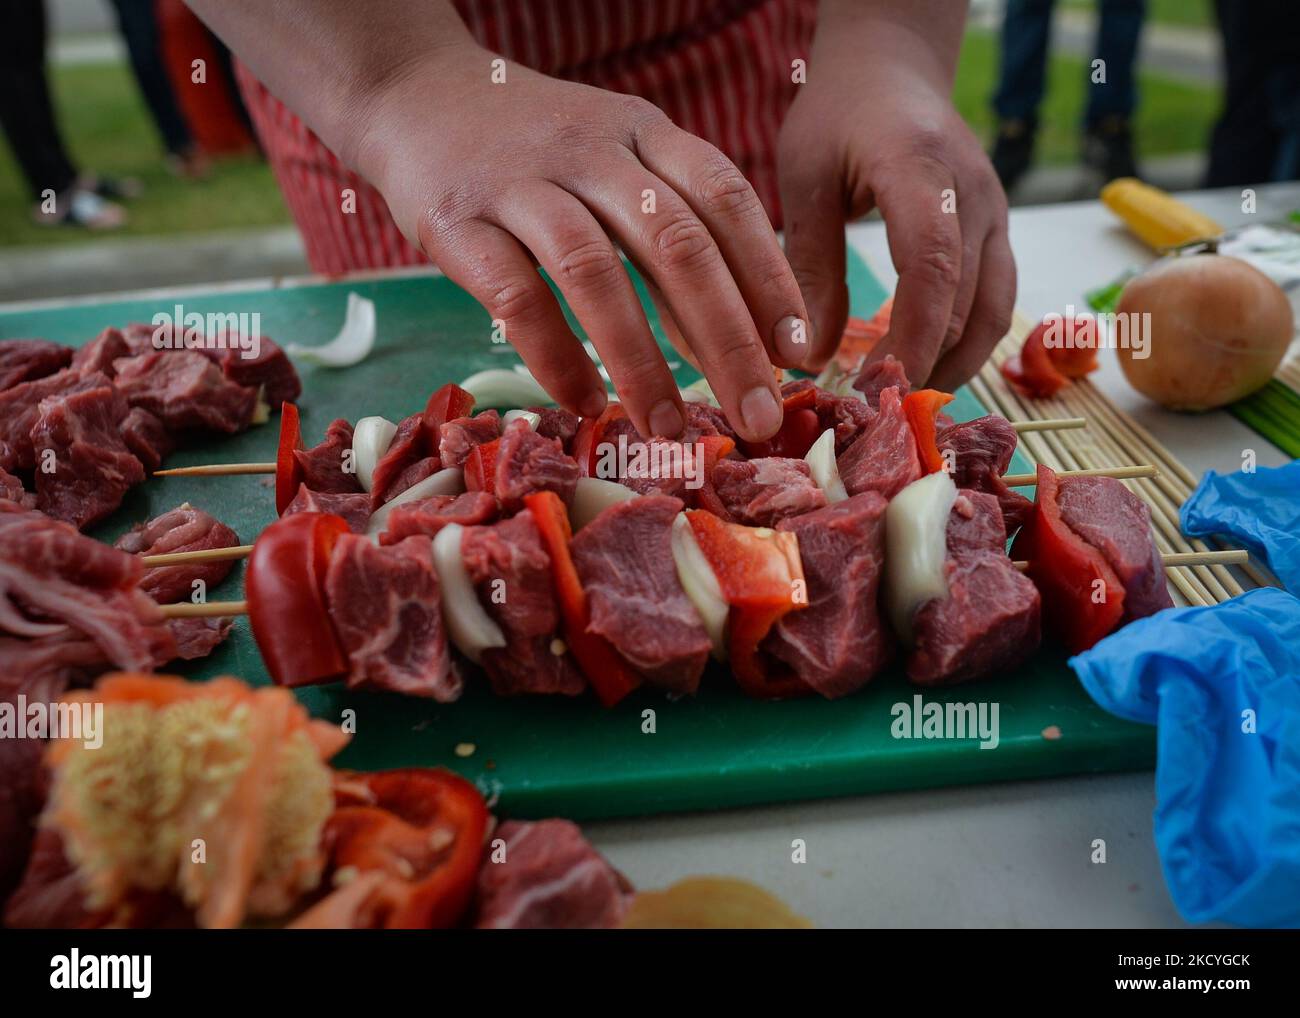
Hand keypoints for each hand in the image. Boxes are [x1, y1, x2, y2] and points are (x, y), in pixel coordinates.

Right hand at [357, 46, 808, 441]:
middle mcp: (592, 150)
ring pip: (595, 272)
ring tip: (670, 428)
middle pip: (677, 245)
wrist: (415, 92)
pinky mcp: (457, 219)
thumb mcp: (616, 164)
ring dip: (642, 362)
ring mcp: (521, 181)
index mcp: (644, 134)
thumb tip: (733, 343)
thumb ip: (671, 238)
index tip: (799, 350)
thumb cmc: (534, 149)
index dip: (771, 278)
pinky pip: (514, 295)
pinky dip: (555, 356)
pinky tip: (584, 402)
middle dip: (729, 340)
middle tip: (758, 415)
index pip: (727, 202)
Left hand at [777, 18, 1014, 390]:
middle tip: (874, 416)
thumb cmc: (839, 117)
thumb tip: (808, 358)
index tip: (878, 389)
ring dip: (952, 365)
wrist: (894, 68)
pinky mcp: (996, 232)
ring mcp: (995, 213)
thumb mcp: (804, 179)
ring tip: (900, 406)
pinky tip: (923, 372)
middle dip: (925, 364)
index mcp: (922, 169)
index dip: (912, 336)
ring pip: (993, 312)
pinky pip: (995, 302)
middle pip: (966, 301)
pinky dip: (964, 344)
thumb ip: (808, 266)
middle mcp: (975, 194)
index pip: (932, 266)